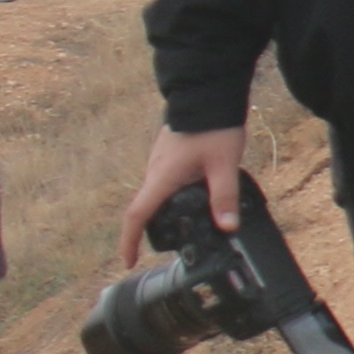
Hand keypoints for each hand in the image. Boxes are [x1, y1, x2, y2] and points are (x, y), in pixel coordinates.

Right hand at [118, 123, 245, 267]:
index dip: (129, 241)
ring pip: (158, 193)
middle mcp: (154, 170)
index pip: (137, 215)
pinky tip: (197, 196)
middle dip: (153, 230)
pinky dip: (175, 195)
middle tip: (171, 247)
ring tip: (189, 225)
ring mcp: (160, 160)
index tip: (127, 261)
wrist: (207, 92)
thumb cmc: (213, 126)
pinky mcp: (169, 153)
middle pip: (147, 207)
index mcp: (162, 177)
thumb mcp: (224, 165)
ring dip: (167, 211)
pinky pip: (166, 181)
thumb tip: (227, 227)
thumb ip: (225, 197)